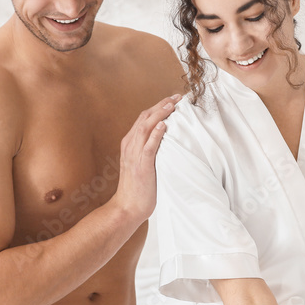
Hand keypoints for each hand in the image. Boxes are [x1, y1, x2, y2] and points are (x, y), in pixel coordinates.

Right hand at [111, 94, 180, 222]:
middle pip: (144, 118)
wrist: (127, 208)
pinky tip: (163, 125)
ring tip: (172, 105)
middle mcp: (130, 146)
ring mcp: (134, 155)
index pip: (143, 118)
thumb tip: (165, 140)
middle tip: (177, 97)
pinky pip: (148, 147)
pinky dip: (155, 134)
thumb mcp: (142, 164)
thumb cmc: (138, 189)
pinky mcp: (141, 166)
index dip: (157, 107)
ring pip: (145, 128)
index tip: (172, 99)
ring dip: (159, 114)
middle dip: (161, 105)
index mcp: (130, 144)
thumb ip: (149, 150)